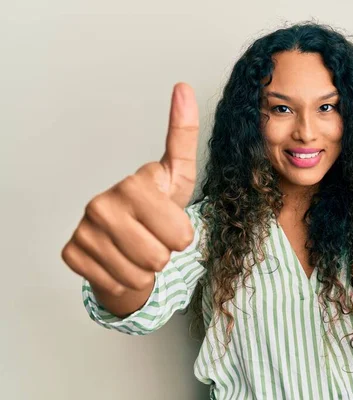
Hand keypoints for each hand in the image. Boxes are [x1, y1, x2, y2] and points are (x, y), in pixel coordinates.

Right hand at [61, 83, 199, 295]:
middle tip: (154, 238)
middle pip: (161, 257)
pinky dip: (124, 279)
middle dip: (165, 254)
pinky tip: (119, 260)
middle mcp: (103, 203)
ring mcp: (84, 229)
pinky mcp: (71, 253)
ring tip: (138, 249)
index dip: (183, 236)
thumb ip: (183, 135)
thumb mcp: (177, 175)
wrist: (124, 236)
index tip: (170, 220)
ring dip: (146, 269)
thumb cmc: (156, 206)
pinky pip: (117, 284)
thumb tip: (183, 87)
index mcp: (135, 183)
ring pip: (140, 275)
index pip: (181, 235)